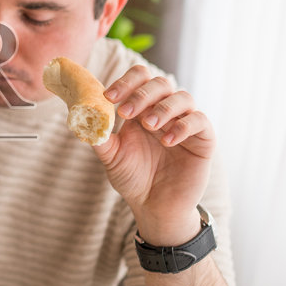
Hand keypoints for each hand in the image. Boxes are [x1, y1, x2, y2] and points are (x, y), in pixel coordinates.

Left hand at [92, 65, 213, 245]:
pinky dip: (183, 126)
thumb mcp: (111, 156)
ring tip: (149, 125)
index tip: (108, 97)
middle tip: (125, 112)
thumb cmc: (133, 178)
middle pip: (160, 83)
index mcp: (142, 108)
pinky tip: (167, 141)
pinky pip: (200, 120)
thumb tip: (81, 115)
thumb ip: (99, 136)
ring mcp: (185, 122)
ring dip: (163, 107)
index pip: (139, 79)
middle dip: (141, 94)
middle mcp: (165, 110)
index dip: (125, 82)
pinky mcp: (203, 139)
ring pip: (182, 97)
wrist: (154, 207)